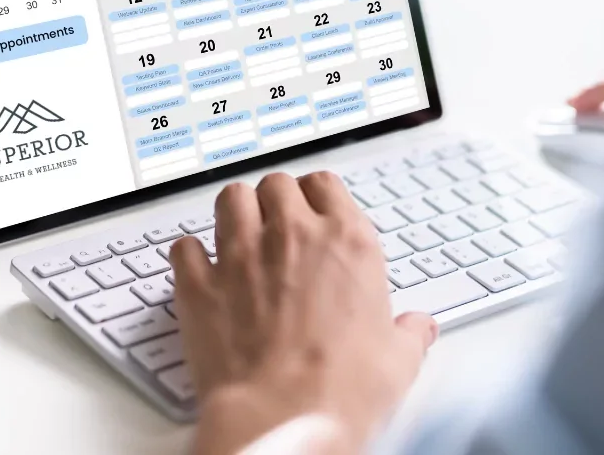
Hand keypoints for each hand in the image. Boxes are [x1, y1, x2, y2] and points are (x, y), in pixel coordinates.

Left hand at [169, 172, 437, 454]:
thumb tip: (418, 328)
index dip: (316, 196)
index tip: (314, 211)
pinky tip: (199, 268)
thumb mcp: (397, 361)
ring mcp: (241, 254)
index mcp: (345, 242)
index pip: (324, 185)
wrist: (286, 419)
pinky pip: (185, 247)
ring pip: (232, 198)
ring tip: (239, 233)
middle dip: (275, 201)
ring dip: (235, 211)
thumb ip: (408, 334)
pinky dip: (190, 255)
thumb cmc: (342, 391)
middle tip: (277, 225)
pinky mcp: (200, 283)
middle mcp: (292, 236)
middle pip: (276, 184)